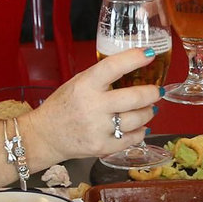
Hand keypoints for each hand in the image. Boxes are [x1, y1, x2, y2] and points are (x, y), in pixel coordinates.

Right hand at [25, 48, 163, 161]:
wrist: (45, 136)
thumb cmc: (63, 106)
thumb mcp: (78, 82)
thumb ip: (102, 76)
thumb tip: (134, 66)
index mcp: (86, 85)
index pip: (113, 66)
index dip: (134, 58)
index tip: (149, 54)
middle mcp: (93, 106)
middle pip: (134, 97)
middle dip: (152, 93)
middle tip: (157, 91)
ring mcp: (98, 129)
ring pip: (137, 119)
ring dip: (148, 112)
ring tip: (149, 108)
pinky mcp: (102, 147)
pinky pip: (131, 139)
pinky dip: (140, 131)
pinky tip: (140, 126)